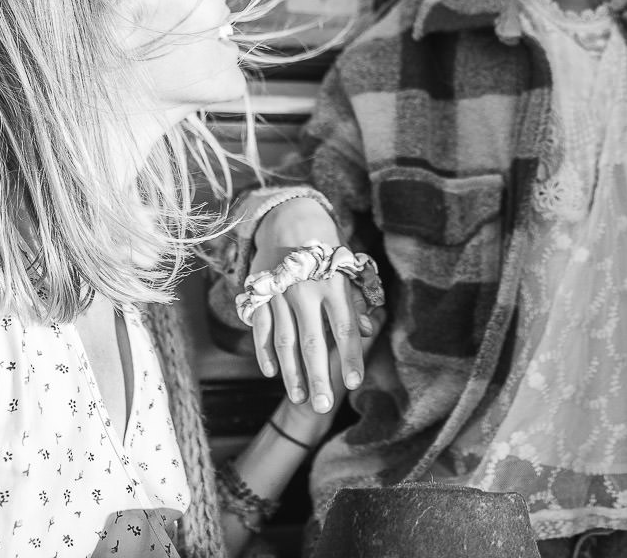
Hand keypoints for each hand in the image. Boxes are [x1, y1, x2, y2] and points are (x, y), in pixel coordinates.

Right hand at [249, 198, 379, 414]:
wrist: (288, 218)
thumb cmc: (326, 248)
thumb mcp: (347, 267)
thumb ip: (356, 299)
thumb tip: (368, 330)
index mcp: (334, 284)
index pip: (345, 328)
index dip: (351, 357)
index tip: (355, 383)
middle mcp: (306, 290)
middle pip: (313, 342)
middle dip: (319, 377)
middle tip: (322, 408)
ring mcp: (280, 293)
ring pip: (285, 342)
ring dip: (292, 374)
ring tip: (301, 398)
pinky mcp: (259, 294)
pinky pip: (261, 329)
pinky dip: (265, 352)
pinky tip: (272, 373)